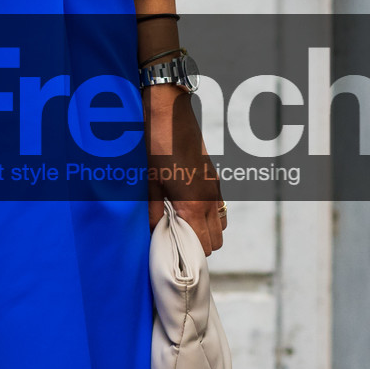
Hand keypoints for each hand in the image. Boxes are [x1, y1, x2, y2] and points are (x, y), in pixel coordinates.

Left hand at [145, 86, 226, 255]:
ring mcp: (215, 188)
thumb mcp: (148, 183)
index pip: (204, 246)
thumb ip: (152, 213)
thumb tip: (152, 235)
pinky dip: (209, 217)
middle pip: (216, 241)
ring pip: (221, 225)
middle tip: (176, 244)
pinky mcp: (214, 179)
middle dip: (198, 247)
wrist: (169, 112)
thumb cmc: (155, 147)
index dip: (190, 255)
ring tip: (182, 228)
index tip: (174, 256)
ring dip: (206, 232)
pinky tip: (189, 210)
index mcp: (193, 205)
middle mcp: (210, 200)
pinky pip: (220, 208)